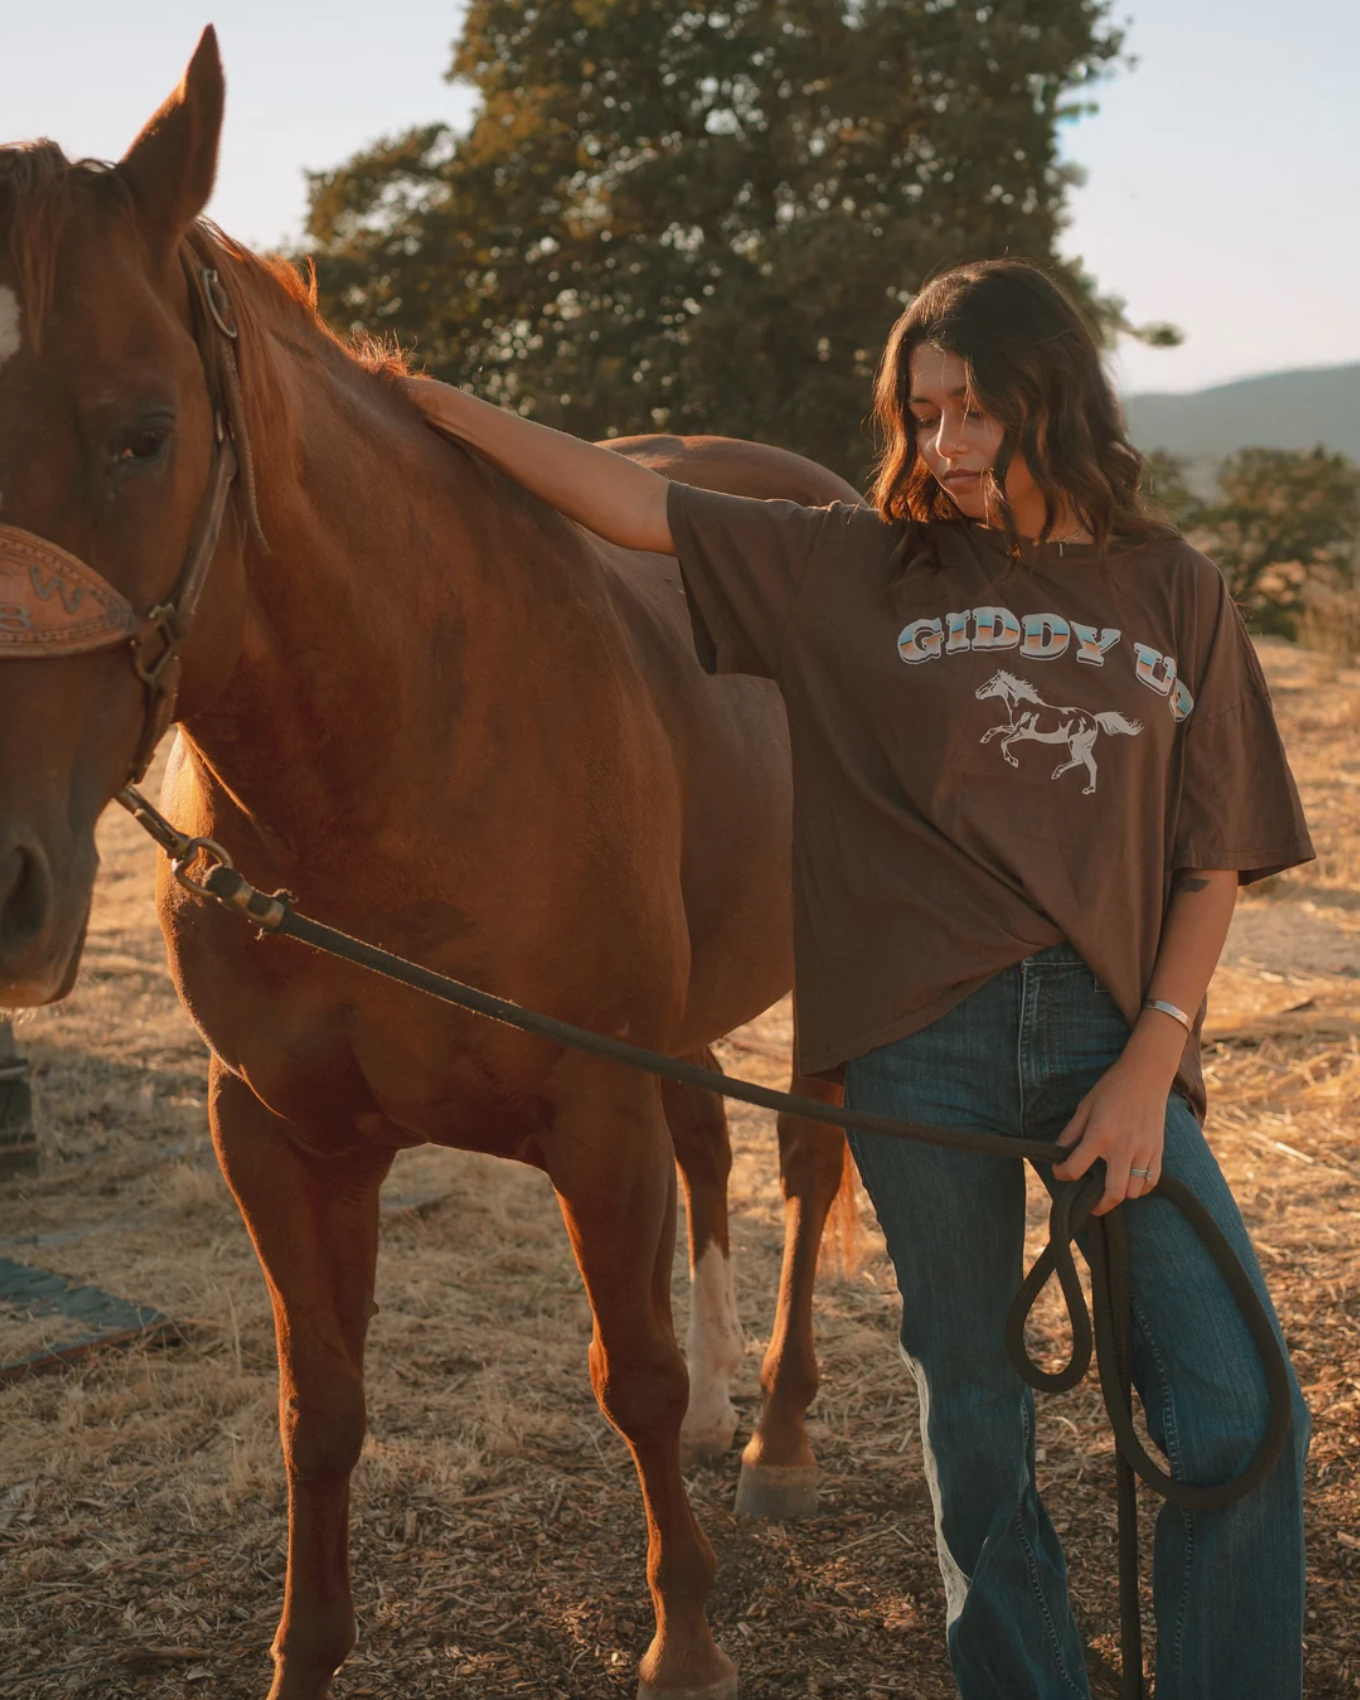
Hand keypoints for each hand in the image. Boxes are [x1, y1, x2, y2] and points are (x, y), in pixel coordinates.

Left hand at [1051, 1051, 1168, 1215]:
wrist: (1146, 1074)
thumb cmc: (1112, 1088)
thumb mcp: (1085, 1107)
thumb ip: (1071, 1133)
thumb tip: (1057, 1153)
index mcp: (1100, 1135)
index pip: (1076, 1168)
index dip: (1062, 1174)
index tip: (1060, 1172)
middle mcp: (1123, 1147)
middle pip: (1113, 1193)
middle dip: (1099, 1205)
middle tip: (1090, 1204)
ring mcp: (1144, 1150)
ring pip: (1133, 1192)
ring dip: (1120, 1195)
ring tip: (1109, 1187)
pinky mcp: (1158, 1150)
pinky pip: (1151, 1182)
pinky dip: (1140, 1188)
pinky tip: (1129, 1181)